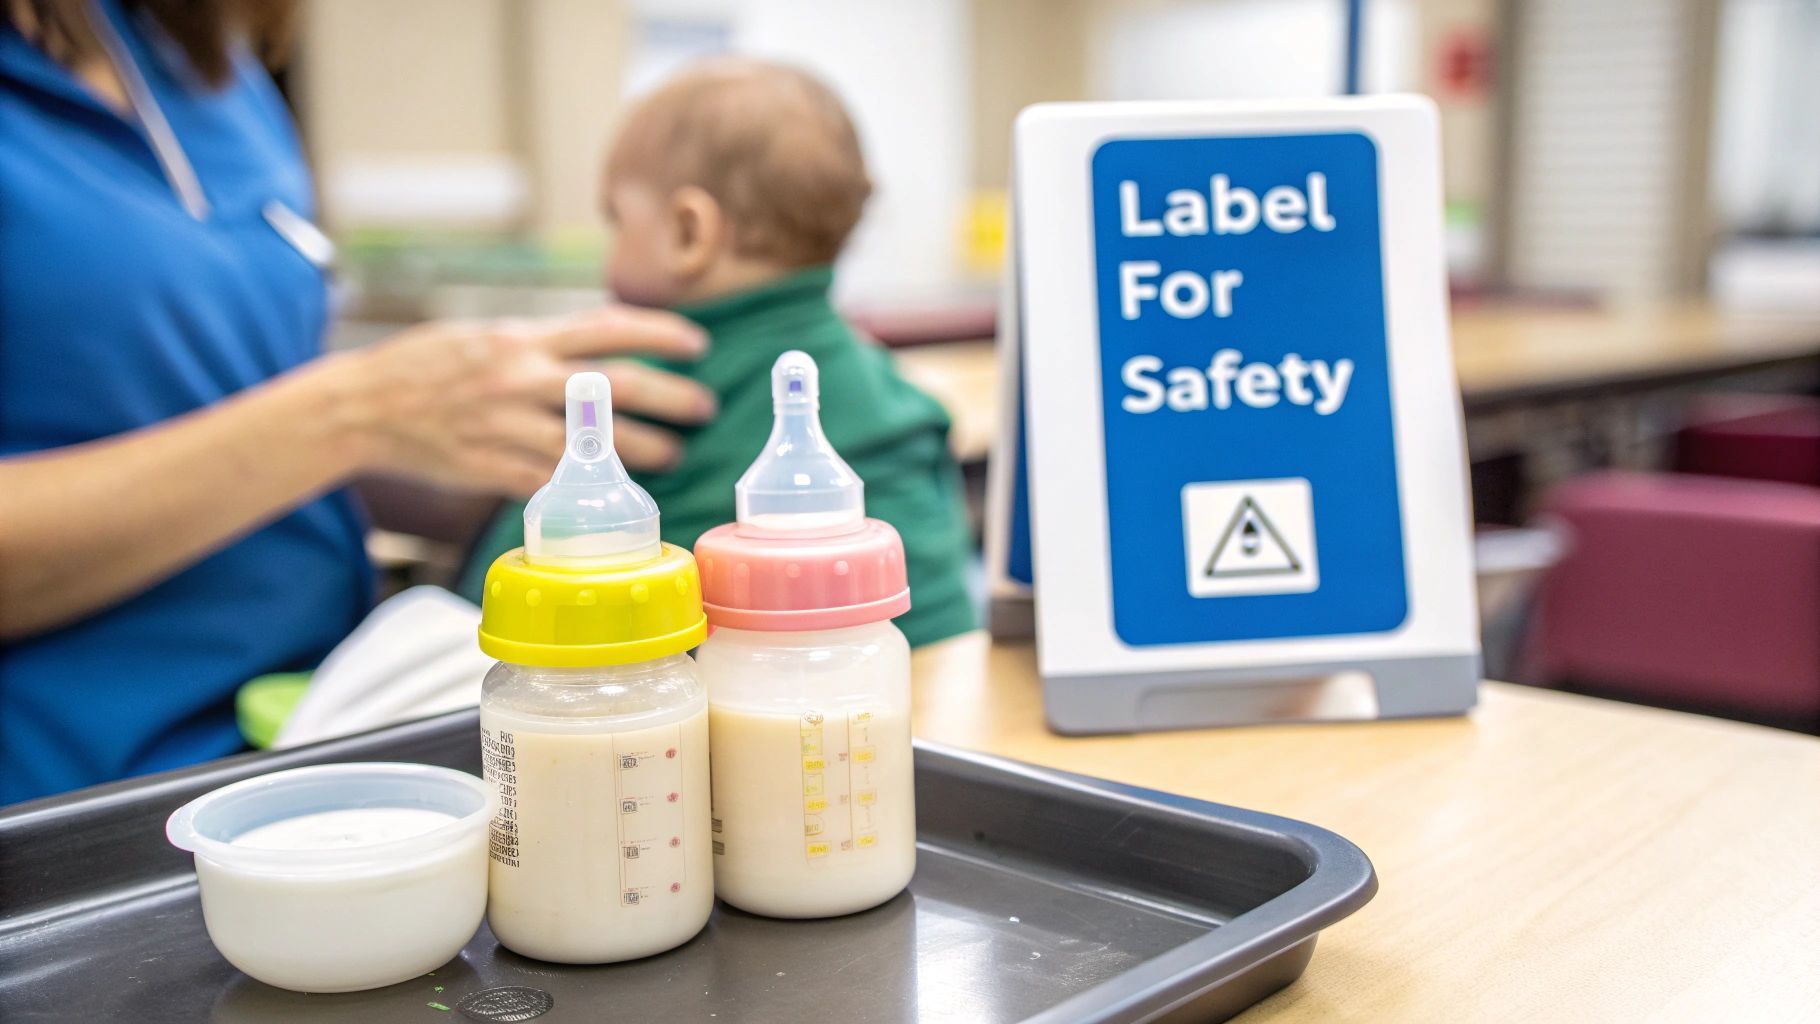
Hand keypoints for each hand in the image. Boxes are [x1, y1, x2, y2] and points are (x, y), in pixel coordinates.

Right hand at [342, 306, 714, 494]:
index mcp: (520, 339)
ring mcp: (505, 426)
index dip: (659, 334)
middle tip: (705, 407)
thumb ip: (541, 340)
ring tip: (675, 455)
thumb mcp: (484, 335)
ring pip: (592, 444)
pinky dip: (585, 490)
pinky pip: (549, 483)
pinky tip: (614, 494)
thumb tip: (604, 337)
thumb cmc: (424, 365)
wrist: (360, 406)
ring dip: (642, 452)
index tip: (697, 343)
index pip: (606, 328)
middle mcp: (518, 378)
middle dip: (670, 397)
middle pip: (615, 387)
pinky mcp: (489, 468)